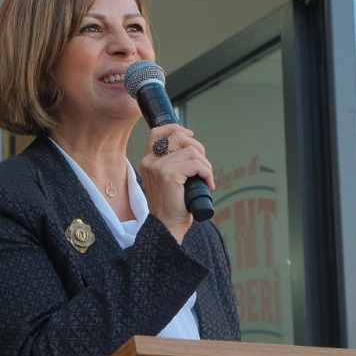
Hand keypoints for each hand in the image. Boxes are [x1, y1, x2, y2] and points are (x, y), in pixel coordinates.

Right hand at [139, 123, 213, 242]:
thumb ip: (172, 163)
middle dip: (198, 148)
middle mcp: (150, 161)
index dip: (176, 128)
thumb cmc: (170, 206)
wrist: (166, 227)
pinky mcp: (170, 174)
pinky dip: (207, 172)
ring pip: (191, 151)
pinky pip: (196, 164)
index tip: (190, 135)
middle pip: (178, 137)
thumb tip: (192, 148)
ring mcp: (159, 167)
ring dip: (205, 164)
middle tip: (203, 166)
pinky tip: (208, 184)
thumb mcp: (166, 179)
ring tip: (206, 178)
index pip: (157, 132)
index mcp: (148, 161)